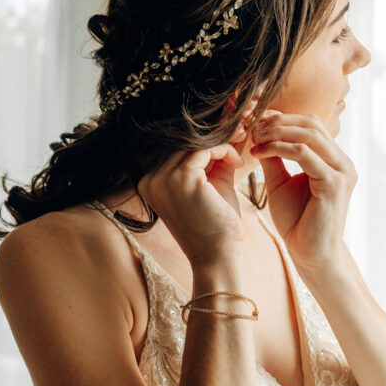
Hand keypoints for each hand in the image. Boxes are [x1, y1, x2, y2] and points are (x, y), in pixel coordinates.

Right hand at [137, 143, 245, 264]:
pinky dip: (224, 150)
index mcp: (149, 183)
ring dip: (220, 145)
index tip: (227, 144)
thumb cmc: (215, 226)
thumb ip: (211, 159)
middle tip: (236, 141)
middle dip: (212, 140)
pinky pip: (206, 149)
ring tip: (236, 158)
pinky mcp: (182, 179)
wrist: (217, 256)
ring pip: (194, 143)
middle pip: (181, 143)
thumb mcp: (209, 185)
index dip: (203, 143)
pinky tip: (237, 164)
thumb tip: (225, 130)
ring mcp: (163, 179)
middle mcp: (150, 179)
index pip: (174, 149)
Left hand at [249, 111, 357, 273]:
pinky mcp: (333, 184)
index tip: (256, 122)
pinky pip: (304, 154)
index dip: (283, 118)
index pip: (311, 125)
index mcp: (334, 160)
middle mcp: (343, 162)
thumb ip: (274, 158)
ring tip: (254, 139)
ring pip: (309, 134)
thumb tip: (258, 134)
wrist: (310, 254)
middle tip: (253, 128)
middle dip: (279, 121)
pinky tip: (259, 153)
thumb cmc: (297, 222)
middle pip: (312, 123)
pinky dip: (279, 148)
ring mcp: (342, 172)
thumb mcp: (280, 183)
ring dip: (277, 132)